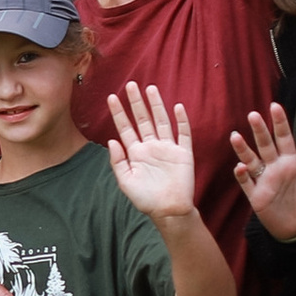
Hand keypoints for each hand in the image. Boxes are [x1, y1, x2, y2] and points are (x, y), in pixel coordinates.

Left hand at [104, 82, 197, 225]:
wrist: (169, 211)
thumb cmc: (146, 199)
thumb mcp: (126, 182)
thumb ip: (118, 162)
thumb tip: (111, 141)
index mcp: (136, 153)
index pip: (125, 128)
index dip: (119, 113)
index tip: (111, 97)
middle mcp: (151, 147)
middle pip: (143, 120)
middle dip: (136, 103)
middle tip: (130, 85)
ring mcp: (168, 148)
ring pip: (161, 121)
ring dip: (156, 105)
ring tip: (149, 89)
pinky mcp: (183, 153)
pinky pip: (183, 134)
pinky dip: (182, 121)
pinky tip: (177, 107)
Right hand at [230, 104, 295, 239]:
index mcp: (291, 163)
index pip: (284, 138)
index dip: (280, 122)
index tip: (274, 106)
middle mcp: (275, 168)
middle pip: (265, 145)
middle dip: (259, 130)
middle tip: (253, 115)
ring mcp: (263, 181)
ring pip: (251, 160)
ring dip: (243, 149)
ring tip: (235, 136)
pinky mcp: (255, 195)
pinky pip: (246, 183)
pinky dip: (242, 175)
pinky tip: (240, 167)